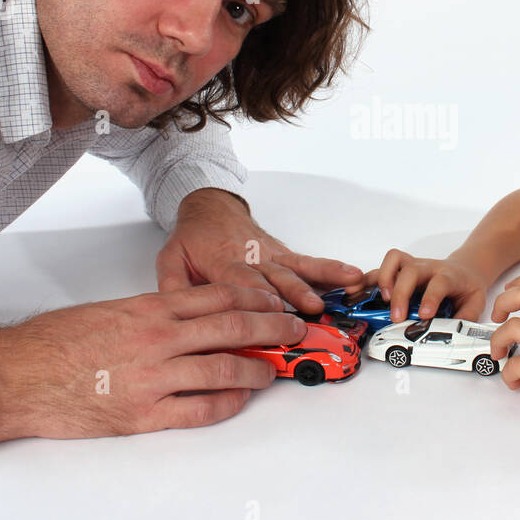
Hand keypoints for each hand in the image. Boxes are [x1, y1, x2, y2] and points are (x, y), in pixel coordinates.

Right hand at [0, 284, 308, 443]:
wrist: (15, 375)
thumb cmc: (53, 343)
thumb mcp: (110, 311)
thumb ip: (152, 313)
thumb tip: (188, 316)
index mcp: (150, 308)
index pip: (218, 297)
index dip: (255, 299)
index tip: (275, 302)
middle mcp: (158, 338)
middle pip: (233, 326)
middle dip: (272, 328)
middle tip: (295, 331)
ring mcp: (153, 377)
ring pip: (224, 367)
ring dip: (257, 369)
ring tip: (273, 370)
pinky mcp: (143, 414)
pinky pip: (199, 409)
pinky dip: (226, 403)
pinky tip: (239, 399)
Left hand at [156, 188, 361, 313]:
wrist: (209, 206)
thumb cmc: (192, 238)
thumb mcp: (169, 260)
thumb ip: (172, 286)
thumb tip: (175, 311)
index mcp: (221, 262)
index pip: (240, 282)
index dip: (257, 297)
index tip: (273, 313)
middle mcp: (250, 257)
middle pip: (274, 279)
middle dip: (293, 296)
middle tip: (311, 312)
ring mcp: (269, 255)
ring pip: (294, 270)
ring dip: (316, 283)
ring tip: (338, 293)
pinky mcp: (282, 253)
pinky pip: (307, 262)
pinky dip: (330, 269)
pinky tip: (351, 274)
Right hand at [350, 249, 488, 322]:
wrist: (465, 270)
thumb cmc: (466, 288)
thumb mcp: (475, 303)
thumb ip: (465, 319)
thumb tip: (453, 334)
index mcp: (449, 276)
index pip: (439, 283)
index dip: (431, 298)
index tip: (424, 315)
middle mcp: (428, 268)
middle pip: (410, 271)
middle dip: (401, 294)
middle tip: (397, 317)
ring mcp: (413, 265)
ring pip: (394, 260)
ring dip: (384, 279)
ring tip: (381, 301)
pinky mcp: (401, 269)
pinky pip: (382, 266)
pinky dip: (370, 278)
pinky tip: (361, 292)